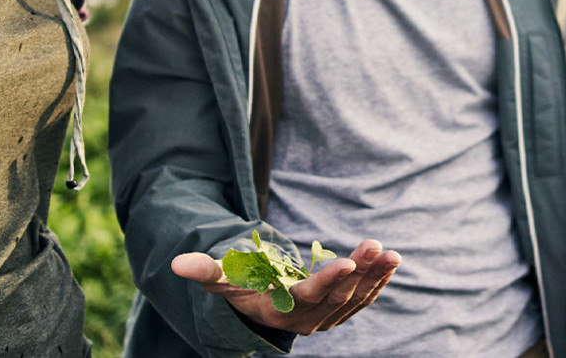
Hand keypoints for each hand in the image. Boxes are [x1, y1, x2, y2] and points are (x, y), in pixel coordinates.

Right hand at [171, 239, 399, 335]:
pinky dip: (377, 282)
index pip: (309, 298)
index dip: (328, 282)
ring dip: (374, 276)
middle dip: (359, 272)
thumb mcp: (220, 279)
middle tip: (374, 246)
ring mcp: (327, 317)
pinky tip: (389, 262)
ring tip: (389, 252)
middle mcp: (308, 319)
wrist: (258, 306)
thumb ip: (203, 270)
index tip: (347, 265)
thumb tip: (175, 264)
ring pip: (355, 298)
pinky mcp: (339, 310)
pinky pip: (362, 298)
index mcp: (281, 311)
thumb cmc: (237, 287)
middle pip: (338, 296)